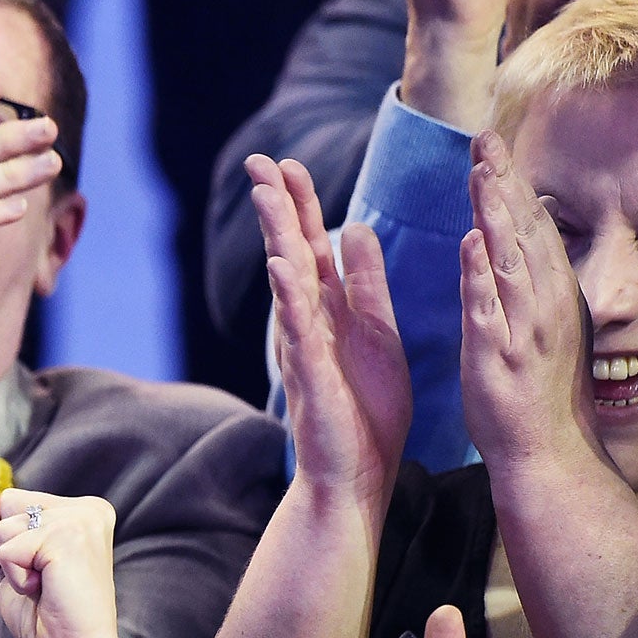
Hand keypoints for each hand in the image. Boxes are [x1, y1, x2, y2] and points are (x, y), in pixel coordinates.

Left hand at [0, 486, 125, 637]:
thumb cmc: (47, 615)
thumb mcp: (6, 564)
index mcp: (82, 510)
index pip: (12, 500)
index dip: (12, 541)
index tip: (45, 569)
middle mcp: (87, 508)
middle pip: (7, 504)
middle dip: (10, 547)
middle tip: (45, 578)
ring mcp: (80, 519)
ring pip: (4, 525)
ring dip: (13, 565)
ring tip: (46, 585)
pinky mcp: (68, 536)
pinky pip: (8, 549)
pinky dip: (16, 577)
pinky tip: (46, 589)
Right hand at [250, 154, 409, 508]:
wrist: (355, 476)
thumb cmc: (365, 412)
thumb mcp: (377, 333)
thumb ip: (364, 285)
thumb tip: (353, 230)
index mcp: (330, 310)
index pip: (312, 245)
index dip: (301, 205)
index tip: (288, 165)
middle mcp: (309, 322)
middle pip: (291, 251)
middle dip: (278, 206)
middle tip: (260, 161)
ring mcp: (304, 346)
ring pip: (288, 281)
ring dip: (277, 237)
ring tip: (267, 196)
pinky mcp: (310, 375)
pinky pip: (297, 329)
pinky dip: (289, 297)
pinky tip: (282, 266)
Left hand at [460, 130, 605, 476]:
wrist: (547, 449)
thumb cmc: (540, 387)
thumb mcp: (545, 322)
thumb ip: (534, 278)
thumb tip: (529, 234)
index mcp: (552, 293)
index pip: (532, 226)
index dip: (512, 184)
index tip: (492, 145)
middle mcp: (544, 303)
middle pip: (524, 231)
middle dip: (505, 184)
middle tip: (485, 139)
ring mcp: (523, 327)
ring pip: (509, 259)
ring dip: (495, 215)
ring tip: (480, 173)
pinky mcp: (498, 354)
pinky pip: (489, 309)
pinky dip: (481, 275)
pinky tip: (470, 243)